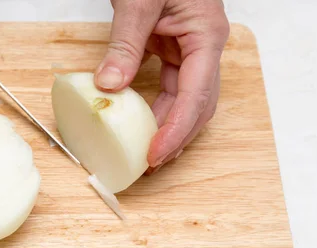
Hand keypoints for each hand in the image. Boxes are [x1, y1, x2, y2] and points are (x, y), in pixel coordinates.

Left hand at [94, 0, 229, 171]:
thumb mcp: (139, 2)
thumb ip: (126, 45)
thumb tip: (110, 87)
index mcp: (206, 36)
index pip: (196, 95)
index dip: (176, 130)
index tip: (154, 154)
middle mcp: (204, 47)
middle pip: (198, 105)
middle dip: (177, 137)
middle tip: (150, 163)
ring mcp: (192, 50)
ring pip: (187, 99)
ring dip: (169, 127)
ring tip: (148, 152)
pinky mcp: (175, 49)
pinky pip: (171, 87)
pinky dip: (158, 107)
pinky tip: (142, 122)